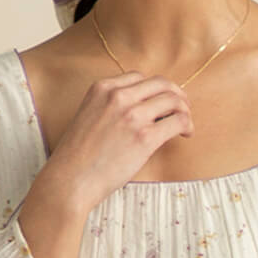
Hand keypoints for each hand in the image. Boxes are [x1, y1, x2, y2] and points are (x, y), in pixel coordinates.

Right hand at [15, 72, 193, 257]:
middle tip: (182, 109)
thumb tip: (142, 110)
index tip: (160, 101)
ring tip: (185, 124)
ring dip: (184, 110)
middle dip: (176, 94)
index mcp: (102, 88)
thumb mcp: (88, 116)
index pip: (139, 77)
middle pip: (161, 83)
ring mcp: (132, 115)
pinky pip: (178, 121)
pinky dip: (187, 125)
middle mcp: (118, 96)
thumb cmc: (77, 157)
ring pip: (173, 100)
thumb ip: (110, 107)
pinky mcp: (145, 136)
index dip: (154, 89)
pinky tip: (186, 134)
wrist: (70, 180)